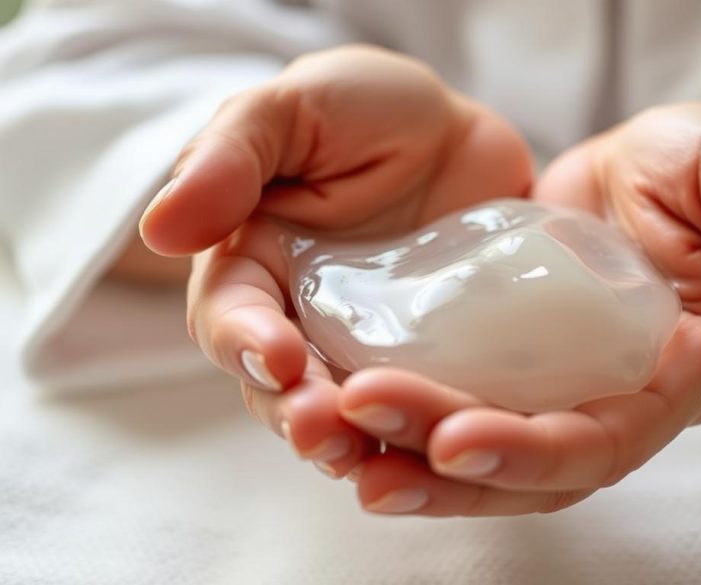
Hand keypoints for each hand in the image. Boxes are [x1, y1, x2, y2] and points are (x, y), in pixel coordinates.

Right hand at [139, 46, 532, 477]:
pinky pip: (421, 410)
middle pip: (282, 387)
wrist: (461, 129)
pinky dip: (422, 433)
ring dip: (350, 442)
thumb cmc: (365, 110)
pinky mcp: (431, 364)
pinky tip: (438, 446)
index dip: (247, 342)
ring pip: (346, 416)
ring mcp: (368, 349)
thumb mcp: (292, 107)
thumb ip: (229, 158)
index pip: (231, 317)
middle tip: (323, 429)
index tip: (282, 355)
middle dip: (296, 412)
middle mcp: (303, 320)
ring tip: (365, 457)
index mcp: (254, 265)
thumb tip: (159, 230)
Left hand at [333, 103, 700, 515]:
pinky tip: (347, 413)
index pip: (612, 439)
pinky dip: (412, 421)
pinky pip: (466, 407)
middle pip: (536, 466)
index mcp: (682, 371)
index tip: (454, 439)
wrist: (657, 174)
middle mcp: (621, 401)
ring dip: (415, 462)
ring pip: (493, 456)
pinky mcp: (521, 366)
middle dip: (448, 461)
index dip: (537, 451)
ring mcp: (567, 390)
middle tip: (361, 430)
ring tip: (337, 448)